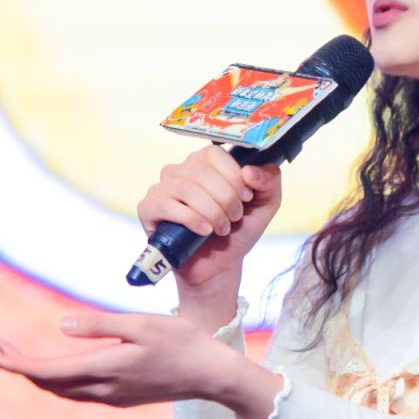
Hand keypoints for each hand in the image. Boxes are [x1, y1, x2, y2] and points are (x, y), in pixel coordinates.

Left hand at [0, 311, 244, 409]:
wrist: (212, 375)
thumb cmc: (182, 341)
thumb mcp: (141, 324)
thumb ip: (100, 325)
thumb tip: (61, 326)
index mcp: (106, 368)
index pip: (49, 371)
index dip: (19, 364)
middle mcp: (105, 388)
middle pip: (50, 384)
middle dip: (22, 368)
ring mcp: (114, 396)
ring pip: (63, 391)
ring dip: (39, 376)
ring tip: (20, 358)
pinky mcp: (123, 397)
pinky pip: (79, 393)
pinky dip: (59, 381)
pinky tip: (58, 370)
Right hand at [136, 145, 283, 295]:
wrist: (220, 264)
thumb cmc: (239, 229)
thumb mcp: (265, 203)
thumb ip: (269, 180)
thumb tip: (250, 171)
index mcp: (206, 162)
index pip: (215, 154)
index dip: (234, 176)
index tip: (246, 198)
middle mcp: (181, 169)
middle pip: (201, 171)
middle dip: (225, 199)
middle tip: (234, 218)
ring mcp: (162, 187)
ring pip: (186, 188)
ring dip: (211, 211)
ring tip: (222, 229)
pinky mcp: (148, 208)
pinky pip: (165, 205)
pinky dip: (190, 219)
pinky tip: (204, 231)